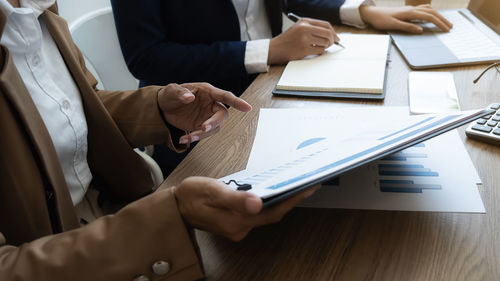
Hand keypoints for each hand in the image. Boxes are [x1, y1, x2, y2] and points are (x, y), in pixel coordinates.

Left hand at [158, 83, 251, 143]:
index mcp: (207, 92)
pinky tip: (182, 139)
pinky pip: (204, 134)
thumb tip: (189, 97)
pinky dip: (194, 138)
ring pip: (214, 128)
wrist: (162, 108)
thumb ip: (180, 93)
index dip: (237, 102)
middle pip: (223, 115)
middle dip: (215, 122)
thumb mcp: (171, 91)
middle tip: (204, 128)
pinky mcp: (201, 126)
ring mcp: (207, 116)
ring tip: (189, 137)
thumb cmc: (170, 95)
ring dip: (203, 134)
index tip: (248, 108)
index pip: (225, 96)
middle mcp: (210, 104)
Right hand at [174, 177, 320, 240]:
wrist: (175, 208)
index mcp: (235, 221)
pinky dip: (268, 204)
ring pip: (266, 216)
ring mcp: (237, 229)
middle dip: (291, 200)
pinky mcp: (235, 224)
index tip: (308, 188)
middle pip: (272, 215)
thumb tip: (257, 203)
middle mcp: (239, 229)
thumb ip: (234, 198)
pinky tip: (274, 192)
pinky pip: (257, 215)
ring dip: (281, 202)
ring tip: (296, 185)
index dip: (292, 200)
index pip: (271, 213)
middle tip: (309, 184)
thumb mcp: (211, 191)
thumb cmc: (191, 195)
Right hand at [268, 18, 338, 64]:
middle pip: (328, 33)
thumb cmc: (287, 40)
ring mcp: (304, 39)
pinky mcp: (303, 49)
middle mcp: (305, 28)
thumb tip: (331, 35)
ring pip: (325, 43)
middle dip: (333, 40)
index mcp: (304, 22)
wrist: (274, 49)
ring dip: (325, 47)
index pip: (326, 25)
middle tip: (332, 44)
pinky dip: (320, 52)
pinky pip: (320, 51)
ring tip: (319, 48)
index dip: (333, 32)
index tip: (336, 38)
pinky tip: (314, 52)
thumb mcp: (299, 28)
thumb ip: (313, 29)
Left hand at [359, 4, 452, 33]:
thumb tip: (421, 30)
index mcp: (409, 13)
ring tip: (444, 22)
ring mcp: (409, 9)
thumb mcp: (393, 25)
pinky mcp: (407, 11)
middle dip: (442, 19)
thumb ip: (407, 27)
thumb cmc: (380, 20)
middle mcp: (411, 9)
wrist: (371, 13)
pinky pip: (422, 9)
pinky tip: (432, 16)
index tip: (446, 29)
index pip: (429, 17)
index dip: (439, 23)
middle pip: (432, 12)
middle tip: (450, 27)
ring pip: (428, 9)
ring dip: (438, 15)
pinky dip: (430, 12)